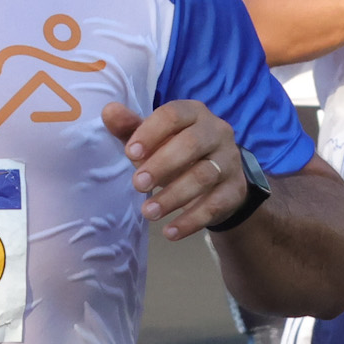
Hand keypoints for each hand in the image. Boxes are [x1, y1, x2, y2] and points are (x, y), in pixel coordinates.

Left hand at [103, 99, 249, 241]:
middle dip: (162, 165)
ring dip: (173, 196)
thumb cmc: (177, 152)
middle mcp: (217, 132)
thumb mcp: (153, 139)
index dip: (151, 132)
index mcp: (194, 113)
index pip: (173, 115)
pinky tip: (169, 232)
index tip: (130, 153)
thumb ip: (130, 127)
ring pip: (204, 176)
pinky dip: (191, 221)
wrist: (218, 181)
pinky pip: (214, 205)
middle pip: (191, 144)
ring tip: (148, 212)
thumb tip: (109, 111)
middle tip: (137, 184)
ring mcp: (229, 161)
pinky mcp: (235, 189)